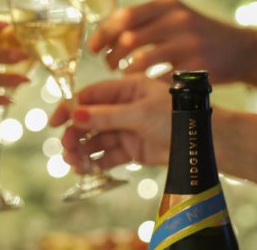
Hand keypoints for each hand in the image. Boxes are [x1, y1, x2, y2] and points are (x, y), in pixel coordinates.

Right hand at [48, 74, 171, 172]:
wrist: (201, 142)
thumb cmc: (176, 117)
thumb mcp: (139, 113)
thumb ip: (106, 116)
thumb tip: (75, 115)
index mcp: (127, 89)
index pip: (90, 96)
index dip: (70, 108)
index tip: (54, 121)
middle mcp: (125, 107)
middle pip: (90, 120)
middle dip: (75, 133)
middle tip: (66, 147)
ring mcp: (128, 128)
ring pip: (97, 139)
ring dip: (83, 149)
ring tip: (73, 162)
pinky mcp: (133, 149)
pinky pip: (108, 154)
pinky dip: (96, 161)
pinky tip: (86, 168)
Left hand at [89, 0, 255, 82]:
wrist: (243, 50)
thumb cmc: (202, 36)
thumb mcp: (178, 17)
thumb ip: (148, 20)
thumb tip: (109, 30)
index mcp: (168, 5)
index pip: (124, 16)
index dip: (103, 33)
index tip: (93, 47)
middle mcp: (177, 20)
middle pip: (128, 38)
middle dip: (111, 55)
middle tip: (108, 65)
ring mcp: (187, 44)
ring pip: (140, 60)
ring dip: (125, 71)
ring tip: (123, 76)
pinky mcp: (195, 67)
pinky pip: (159, 78)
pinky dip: (146, 84)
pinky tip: (142, 86)